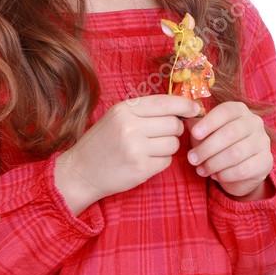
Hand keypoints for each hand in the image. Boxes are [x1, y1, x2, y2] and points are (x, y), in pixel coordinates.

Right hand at [59, 94, 202, 203]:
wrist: (80, 171)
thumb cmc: (102, 143)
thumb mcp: (116, 117)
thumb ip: (144, 111)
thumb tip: (182, 108)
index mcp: (125, 109)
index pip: (165, 103)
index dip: (185, 105)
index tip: (195, 109)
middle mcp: (130, 126)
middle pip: (173, 124)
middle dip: (175, 130)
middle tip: (161, 135)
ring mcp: (135, 148)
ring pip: (173, 143)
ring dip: (168, 147)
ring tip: (149, 149)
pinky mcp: (141, 168)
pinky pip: (167, 161)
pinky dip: (161, 161)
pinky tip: (146, 161)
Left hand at [183, 101, 272, 197]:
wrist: (239, 170)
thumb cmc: (218, 146)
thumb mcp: (206, 134)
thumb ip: (197, 128)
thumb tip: (184, 122)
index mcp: (239, 110)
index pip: (226, 111)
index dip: (209, 122)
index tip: (194, 133)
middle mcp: (255, 122)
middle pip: (230, 133)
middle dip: (207, 147)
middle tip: (192, 159)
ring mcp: (263, 142)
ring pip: (236, 153)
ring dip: (214, 163)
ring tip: (200, 170)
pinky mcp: (266, 161)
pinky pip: (244, 169)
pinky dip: (226, 175)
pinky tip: (216, 176)